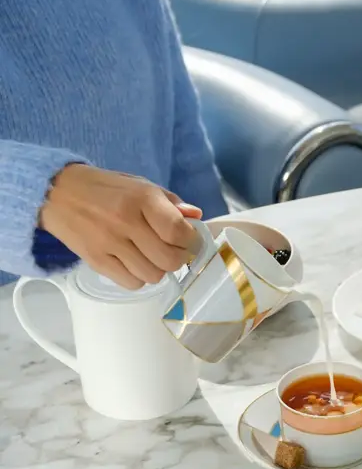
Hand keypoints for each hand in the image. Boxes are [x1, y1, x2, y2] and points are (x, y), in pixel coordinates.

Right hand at [39, 165, 202, 289]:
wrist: (58, 193)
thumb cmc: (107, 190)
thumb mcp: (141, 185)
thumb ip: (171, 202)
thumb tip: (196, 217)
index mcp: (142, 199)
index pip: (178, 232)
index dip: (191, 241)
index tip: (190, 240)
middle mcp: (126, 222)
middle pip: (169, 260)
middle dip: (178, 258)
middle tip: (172, 250)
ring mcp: (109, 244)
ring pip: (153, 276)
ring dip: (158, 269)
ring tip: (151, 256)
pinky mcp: (96, 261)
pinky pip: (131, 283)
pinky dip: (138, 277)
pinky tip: (134, 263)